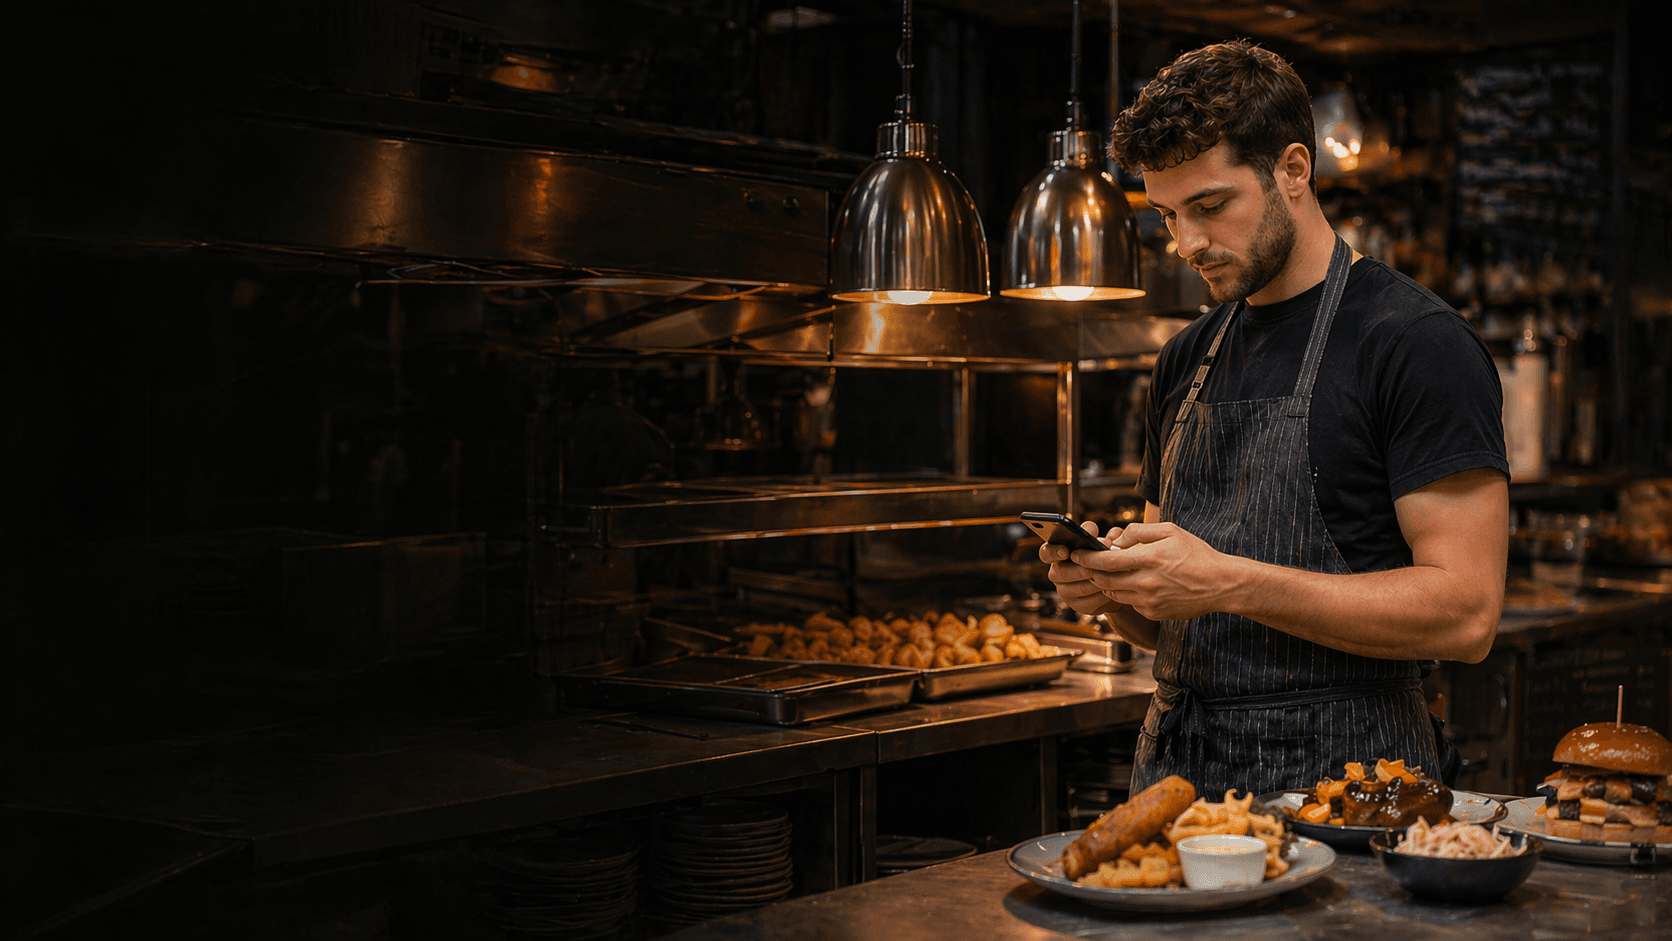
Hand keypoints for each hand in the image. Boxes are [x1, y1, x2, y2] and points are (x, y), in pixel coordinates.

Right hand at [1039, 521, 1122, 617]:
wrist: (1116, 582)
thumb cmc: (1104, 556)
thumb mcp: (1106, 543)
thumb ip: (1108, 536)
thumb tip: (1112, 536)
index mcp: (1059, 553)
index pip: (1046, 552)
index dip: (1053, 552)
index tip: (1065, 551)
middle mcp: (1057, 572)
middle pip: (1059, 573)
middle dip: (1077, 570)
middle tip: (1092, 568)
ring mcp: (1065, 591)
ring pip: (1074, 589)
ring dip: (1092, 583)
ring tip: (1108, 578)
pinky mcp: (1077, 605)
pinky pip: (1086, 603)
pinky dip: (1099, 596)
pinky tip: (1110, 590)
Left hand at [1073, 521, 1245, 621]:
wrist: (1220, 585)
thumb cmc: (1196, 554)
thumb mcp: (1171, 531)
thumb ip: (1139, 531)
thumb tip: (1116, 540)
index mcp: (1149, 559)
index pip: (1106, 562)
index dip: (1086, 558)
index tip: (1076, 554)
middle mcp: (1146, 583)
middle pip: (1104, 580)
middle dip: (1091, 572)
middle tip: (1086, 564)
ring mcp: (1149, 601)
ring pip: (1114, 593)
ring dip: (1107, 583)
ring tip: (1109, 572)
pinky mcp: (1153, 613)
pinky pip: (1130, 603)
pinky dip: (1126, 594)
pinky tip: (1135, 584)